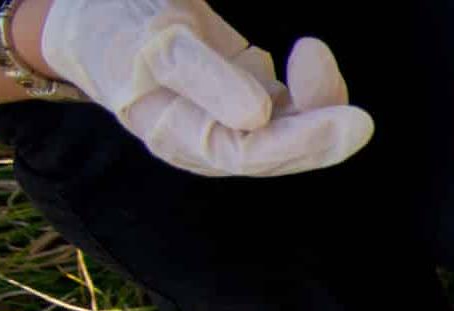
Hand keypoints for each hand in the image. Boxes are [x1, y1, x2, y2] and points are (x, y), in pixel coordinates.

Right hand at [37, 0, 371, 176]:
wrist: (93, 15)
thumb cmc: (115, 28)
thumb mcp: (151, 43)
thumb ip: (201, 77)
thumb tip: (257, 116)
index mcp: (178, 135)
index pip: (250, 153)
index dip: (302, 141)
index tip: (346, 119)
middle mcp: (208, 139)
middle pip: (279, 152)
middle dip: (323, 137)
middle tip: (361, 118)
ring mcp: (231, 120)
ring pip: (293, 129)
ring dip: (319, 103)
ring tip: (313, 53)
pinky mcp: (248, 96)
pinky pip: (293, 105)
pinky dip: (311, 88)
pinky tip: (309, 56)